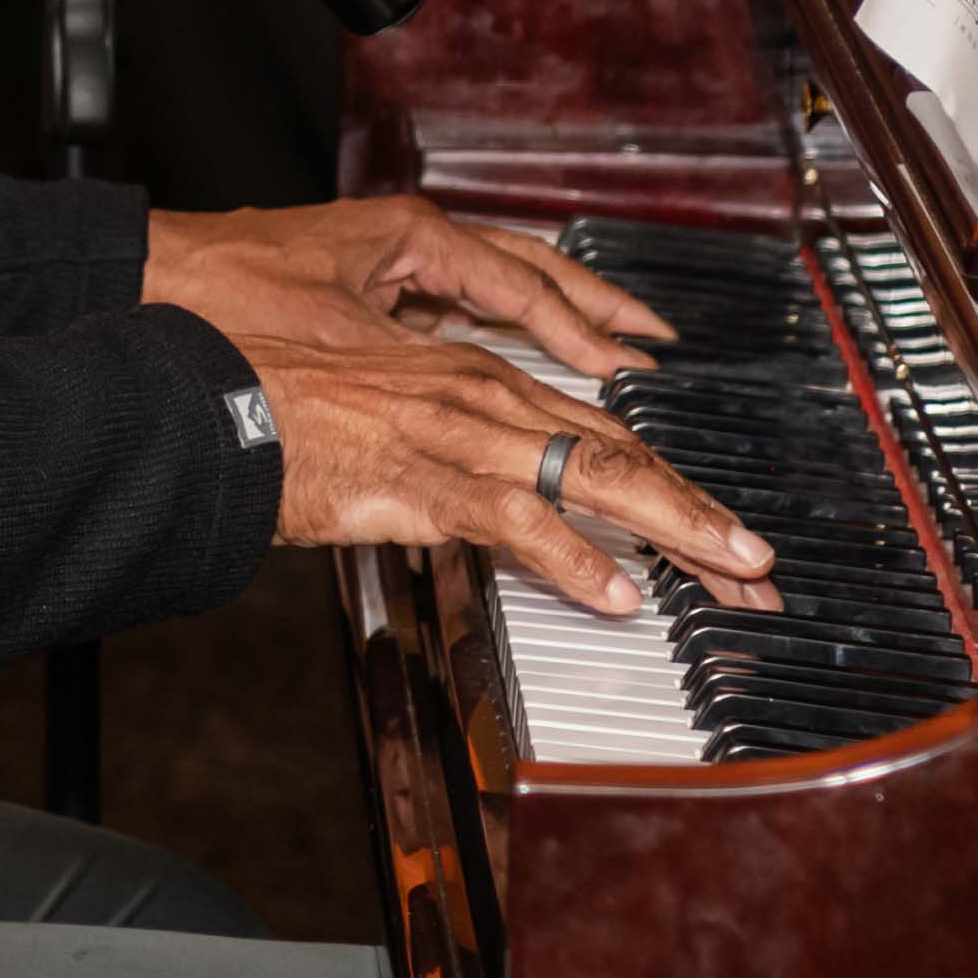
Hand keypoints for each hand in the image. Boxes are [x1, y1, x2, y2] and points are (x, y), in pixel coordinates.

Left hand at [145, 193, 670, 380]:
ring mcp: (392, 260)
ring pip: (498, 286)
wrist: (152, 280)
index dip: (583, 331)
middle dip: (597, 307)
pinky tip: (526, 358)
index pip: (523, 286)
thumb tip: (487, 413)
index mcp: (414, 237)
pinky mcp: (369, 289)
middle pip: (529, 273)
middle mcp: (411, 241)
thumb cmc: (227, 294)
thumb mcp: (339, 341)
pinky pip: (459, 306)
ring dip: (559, 316)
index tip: (632, 367)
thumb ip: (419, 376)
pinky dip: (502, 330)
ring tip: (617, 345)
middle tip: (656, 339)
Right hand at [225, 323, 773, 618]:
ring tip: (731, 576)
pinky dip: (573, 558)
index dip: (672, 488)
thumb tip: (505, 526)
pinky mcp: (419, 476)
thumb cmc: (292, 422)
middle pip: (620, 453)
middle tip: (761, 569)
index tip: (721, 539)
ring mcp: (457, 433)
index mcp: (482, 383)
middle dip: (700, 514)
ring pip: (592, 475)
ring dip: (674, 528)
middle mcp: (485, 396)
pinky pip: (513, 518)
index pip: (604, 435)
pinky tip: (618, 595)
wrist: (217, 405)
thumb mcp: (396, 434)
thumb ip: (457, 472)